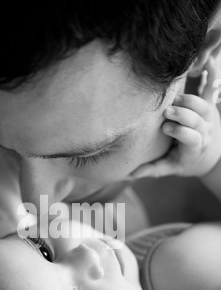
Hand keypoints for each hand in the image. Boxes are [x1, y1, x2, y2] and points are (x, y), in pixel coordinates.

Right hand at [131, 57, 220, 178]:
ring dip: (189, 99)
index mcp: (195, 147)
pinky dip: (211, 73)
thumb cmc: (186, 161)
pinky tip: (204, 60)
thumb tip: (132, 174)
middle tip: (168, 111)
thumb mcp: (171, 168)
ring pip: (204, 105)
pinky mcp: (211, 104)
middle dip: (184, 114)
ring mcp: (210, 116)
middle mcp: (205, 130)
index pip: (191, 138)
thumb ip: (153, 170)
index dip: (181, 132)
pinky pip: (212, 87)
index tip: (166, 129)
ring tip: (174, 97)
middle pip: (198, 120)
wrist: (210, 155)